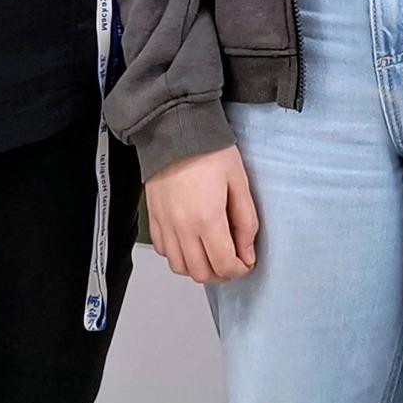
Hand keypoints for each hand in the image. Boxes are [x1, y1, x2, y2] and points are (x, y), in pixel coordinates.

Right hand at [146, 144, 258, 283]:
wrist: (175, 129)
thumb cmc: (208, 150)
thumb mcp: (239, 182)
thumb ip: (246, 221)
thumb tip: (248, 251)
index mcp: (207, 219)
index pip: (224, 265)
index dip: (240, 269)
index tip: (247, 260)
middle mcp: (182, 228)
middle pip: (201, 273)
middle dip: (221, 273)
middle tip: (232, 259)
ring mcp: (165, 224)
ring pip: (180, 268)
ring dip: (199, 267)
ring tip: (212, 253)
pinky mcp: (154, 218)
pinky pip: (164, 251)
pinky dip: (178, 255)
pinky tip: (190, 242)